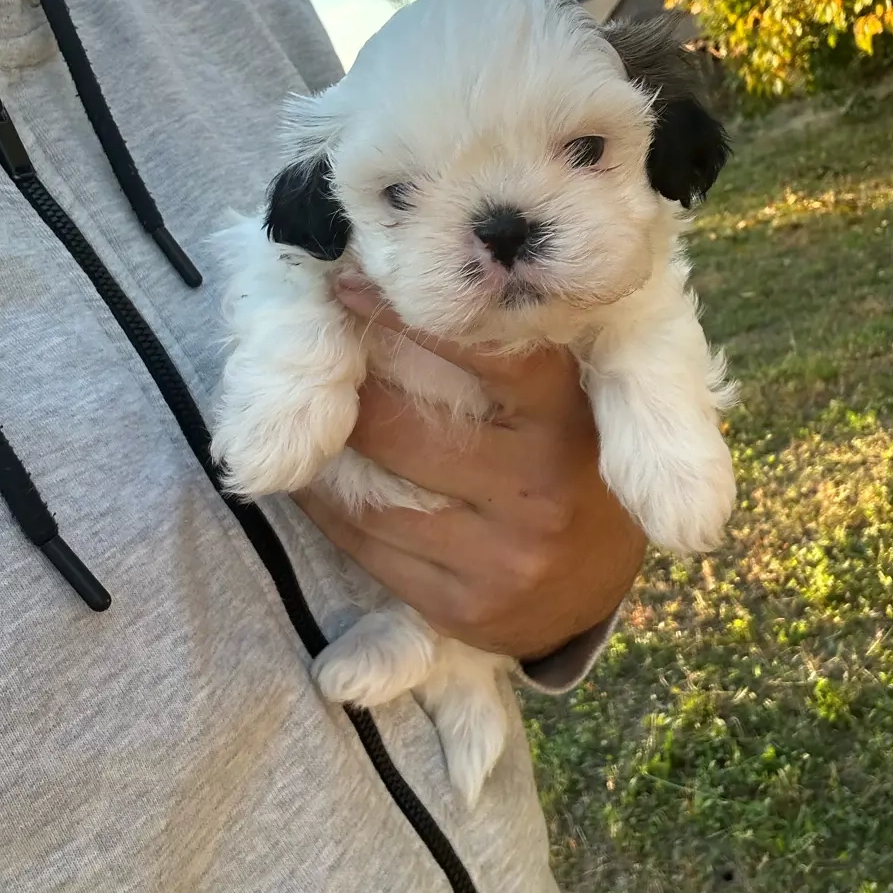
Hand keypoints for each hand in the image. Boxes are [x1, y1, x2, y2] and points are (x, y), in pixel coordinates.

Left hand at [293, 281, 647, 661]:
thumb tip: (414, 292)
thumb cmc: (567, 471)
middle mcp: (538, 491)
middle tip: (312, 356)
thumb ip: (514, 360)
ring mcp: (500, 557)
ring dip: (325, 453)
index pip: (492, 355)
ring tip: (300, 416)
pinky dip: (325, 507)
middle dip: (349, 389)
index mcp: (566, 425)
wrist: (593, 593)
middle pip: (404, 429)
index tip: (349, 286)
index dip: (410, 317)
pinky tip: (310, 478)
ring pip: (373, 495)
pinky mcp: (461, 606)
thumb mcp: (565, 409)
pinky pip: (366, 547)